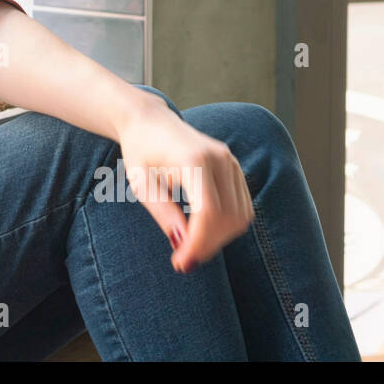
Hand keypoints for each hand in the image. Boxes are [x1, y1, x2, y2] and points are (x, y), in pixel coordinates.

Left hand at [115, 100, 253, 272]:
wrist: (150, 121)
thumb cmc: (140, 150)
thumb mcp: (141, 183)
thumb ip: (162, 212)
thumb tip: (183, 243)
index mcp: (193, 159)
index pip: (208, 212)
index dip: (198, 243)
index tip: (181, 262)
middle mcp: (219, 158)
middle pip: (227, 217)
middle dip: (207, 245)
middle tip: (183, 260)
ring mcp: (231, 161)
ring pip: (240, 215)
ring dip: (219, 239)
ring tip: (191, 246)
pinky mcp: (234, 167)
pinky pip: (242, 206)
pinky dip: (227, 226)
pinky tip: (203, 232)